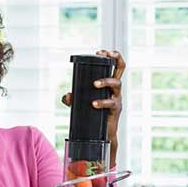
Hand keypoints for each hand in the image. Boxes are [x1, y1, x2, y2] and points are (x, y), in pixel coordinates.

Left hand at [61, 50, 125, 165]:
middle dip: (115, 58)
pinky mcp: (115, 109)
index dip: (110, 55)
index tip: (100, 52)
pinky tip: (94, 104)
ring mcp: (116, 98)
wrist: (101, 135)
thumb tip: (66, 96)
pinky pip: (110, 103)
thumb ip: (72, 99)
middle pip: (121, 68)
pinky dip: (101, 102)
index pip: (114, 65)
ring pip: (116, 83)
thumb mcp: (80, 105)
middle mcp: (115, 89)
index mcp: (109, 84)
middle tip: (105, 55)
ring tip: (94, 84)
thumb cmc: (93, 115)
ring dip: (105, 81)